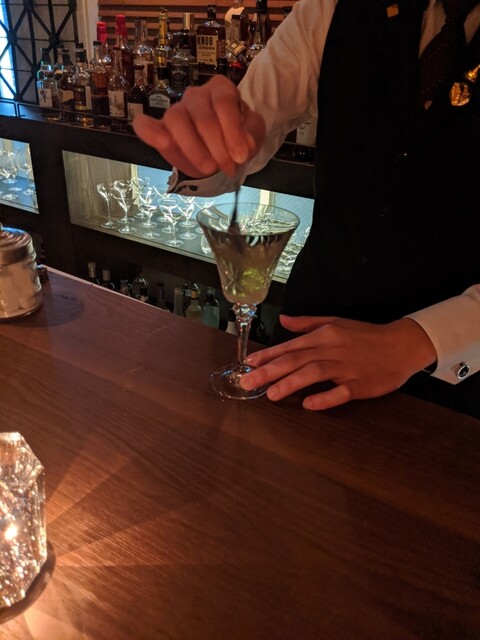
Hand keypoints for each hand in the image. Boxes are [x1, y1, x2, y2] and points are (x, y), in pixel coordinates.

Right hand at [133, 75, 265, 178]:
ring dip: (194, 149)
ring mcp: (176, 110)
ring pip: (177, 121)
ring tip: (208, 168)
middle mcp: (197, 95)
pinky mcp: (161, 128)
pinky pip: (146, 125)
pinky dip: (149, 132)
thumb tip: (244, 145)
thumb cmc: (236, 140)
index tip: (241, 156)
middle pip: (203, 116)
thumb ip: (252, 136)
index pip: (224, 102)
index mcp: (221, 89)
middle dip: (217, 148)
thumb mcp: (253, 137)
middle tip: (228, 168)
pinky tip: (161, 142)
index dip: (232, 131)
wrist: (220, 156)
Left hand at [241, 314, 436, 409]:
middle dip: (269, 371)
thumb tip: (283, 320)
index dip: (268, 356)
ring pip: (314, 373)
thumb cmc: (365, 335)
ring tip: (271, 395)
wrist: (401, 345)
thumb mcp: (335, 322)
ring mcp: (346, 367)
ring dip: (291, 383)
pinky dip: (325, 397)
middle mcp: (332, 349)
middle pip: (296, 359)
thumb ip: (307, 323)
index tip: (248, 364)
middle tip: (247, 382)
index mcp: (324, 335)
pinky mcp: (361, 384)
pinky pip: (341, 391)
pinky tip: (310, 404)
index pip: (290, 346)